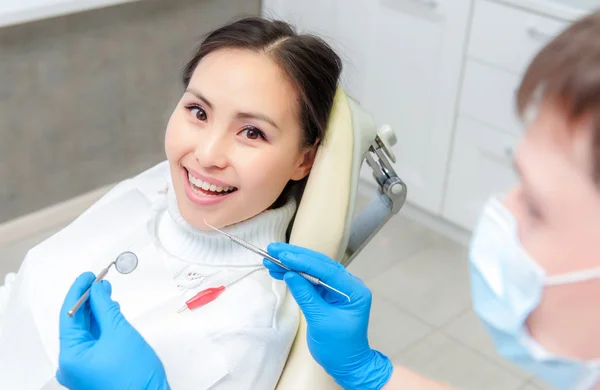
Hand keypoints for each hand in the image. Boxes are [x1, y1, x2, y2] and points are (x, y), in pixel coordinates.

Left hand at [57, 272, 169, 389]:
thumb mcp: (119, 332)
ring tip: (105, 292)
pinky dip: (101, 325)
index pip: (69, 316)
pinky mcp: (95, 369)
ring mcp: (83, 368)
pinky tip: (109, 312)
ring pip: (86, 332)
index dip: (78, 292)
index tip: (87, 277)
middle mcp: (71, 365)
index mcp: (70, 357)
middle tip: (97, 281)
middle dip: (88, 301)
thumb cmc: (135, 377)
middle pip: (76, 324)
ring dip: (96, 311)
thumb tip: (97, 290)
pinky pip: (94, 341)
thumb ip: (106, 308)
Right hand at [264, 243, 392, 389]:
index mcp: (354, 291)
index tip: (284, 255)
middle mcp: (348, 285)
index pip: (327, 270)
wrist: (346, 364)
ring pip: (313, 270)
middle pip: (319, 264)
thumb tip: (290, 275)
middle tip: (274, 249)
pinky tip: (279, 271)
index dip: (304, 261)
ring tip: (271, 259)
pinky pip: (310, 280)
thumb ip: (306, 296)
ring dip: (292, 264)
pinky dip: (295, 275)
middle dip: (295, 256)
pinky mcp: (327, 294)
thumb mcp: (321, 321)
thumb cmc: (340, 348)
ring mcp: (338, 289)